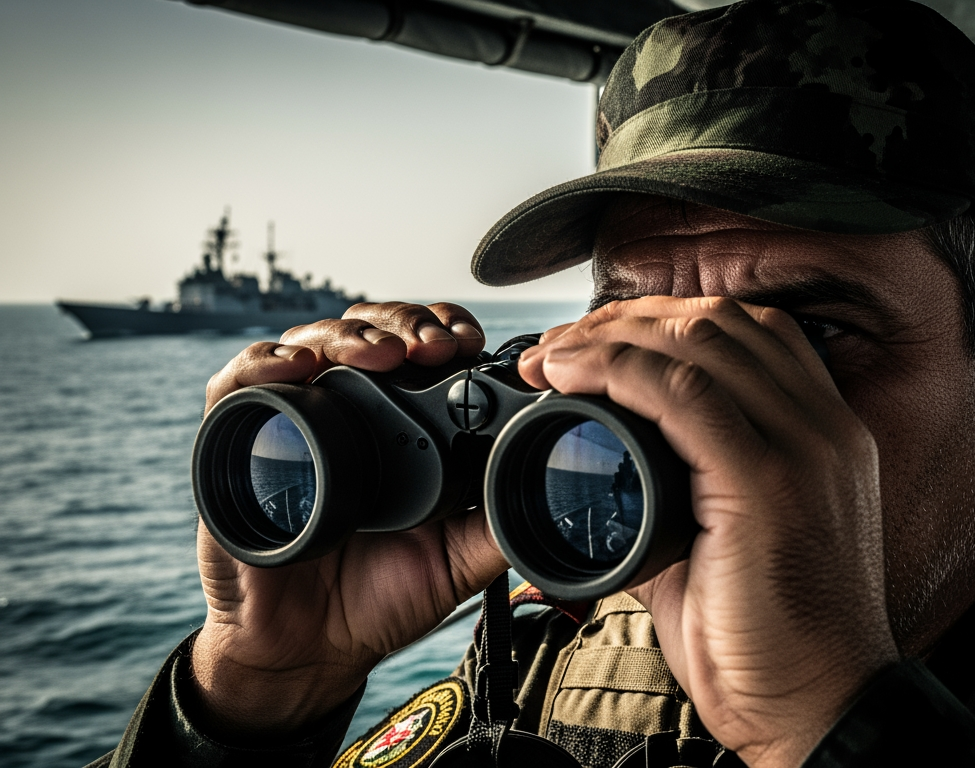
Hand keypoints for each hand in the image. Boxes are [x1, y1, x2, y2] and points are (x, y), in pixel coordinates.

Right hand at [191, 302, 509, 736]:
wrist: (309, 651)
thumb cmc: (379, 599)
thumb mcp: (458, 560)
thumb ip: (499, 522)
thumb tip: (550, 488)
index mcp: (401, 424)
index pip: (420, 346)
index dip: (445, 329)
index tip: (469, 342)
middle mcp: (346, 411)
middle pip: (370, 329)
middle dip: (405, 324)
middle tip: (433, 346)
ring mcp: (290, 422)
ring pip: (312, 343)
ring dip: (351, 336)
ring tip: (383, 353)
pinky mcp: (235, 446)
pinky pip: (236, 385)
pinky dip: (264, 364)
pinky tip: (299, 366)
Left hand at [517, 297, 899, 767]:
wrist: (818, 712)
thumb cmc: (775, 647)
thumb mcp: (724, 553)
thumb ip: (672, 505)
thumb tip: (603, 488)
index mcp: (825, 438)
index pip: (750, 336)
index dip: (668, 323)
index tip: (601, 344)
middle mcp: (826, 430)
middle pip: (724, 323)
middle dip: (632, 318)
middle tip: (564, 345)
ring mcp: (805, 450)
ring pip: (702, 342)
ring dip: (614, 336)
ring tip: (556, 356)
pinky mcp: (768, 483)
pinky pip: (684, 394)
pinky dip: (618, 371)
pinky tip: (573, 375)